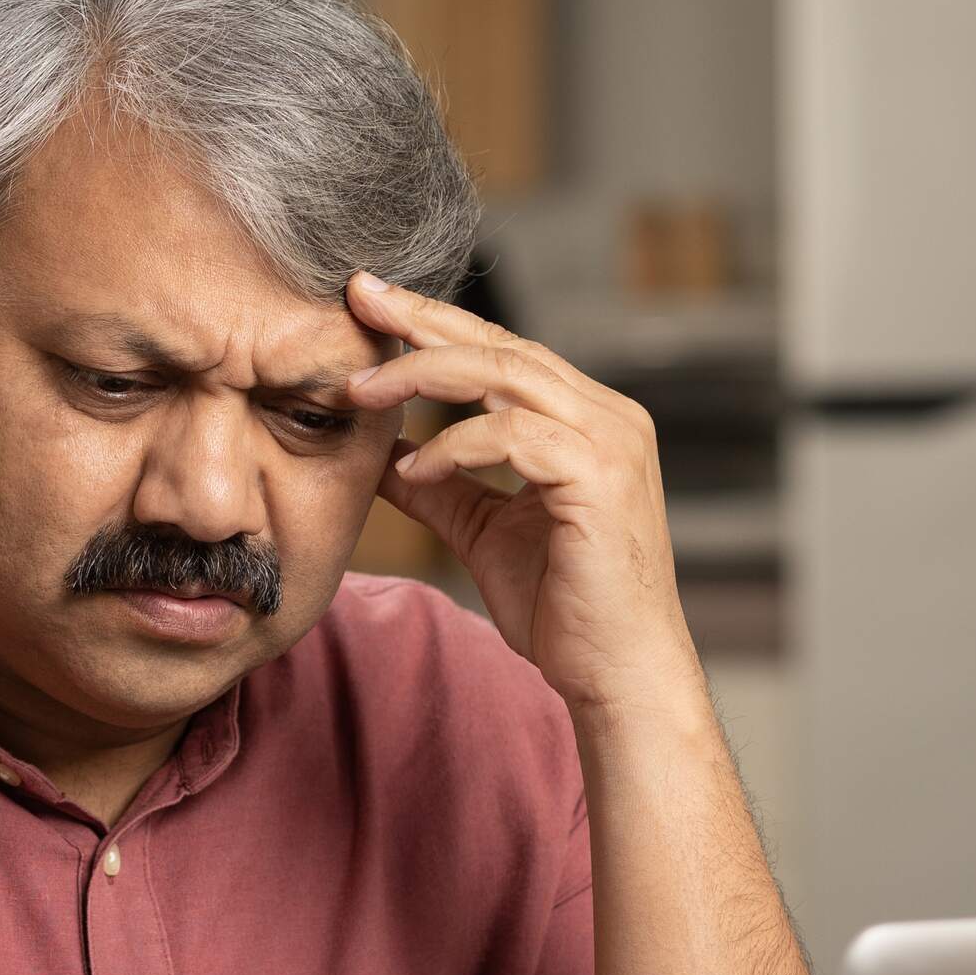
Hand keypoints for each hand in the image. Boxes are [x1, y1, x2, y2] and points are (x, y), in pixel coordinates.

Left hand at [342, 272, 703, 717]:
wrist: (616, 675)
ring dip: (425, 375)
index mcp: (586, 419)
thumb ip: (438, 485)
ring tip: (362, 391)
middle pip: (503, 344)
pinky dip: (455, 446)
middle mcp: (607, 416)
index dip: (436, 325)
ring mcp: (611, 442)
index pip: (503, 351)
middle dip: (424, 319)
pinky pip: (514, 435)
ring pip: (506, 374)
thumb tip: (377, 453)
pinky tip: (414, 469)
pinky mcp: (600, 477)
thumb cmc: (563, 608)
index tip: (370, 305)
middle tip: (359, 298)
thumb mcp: (482, 531)